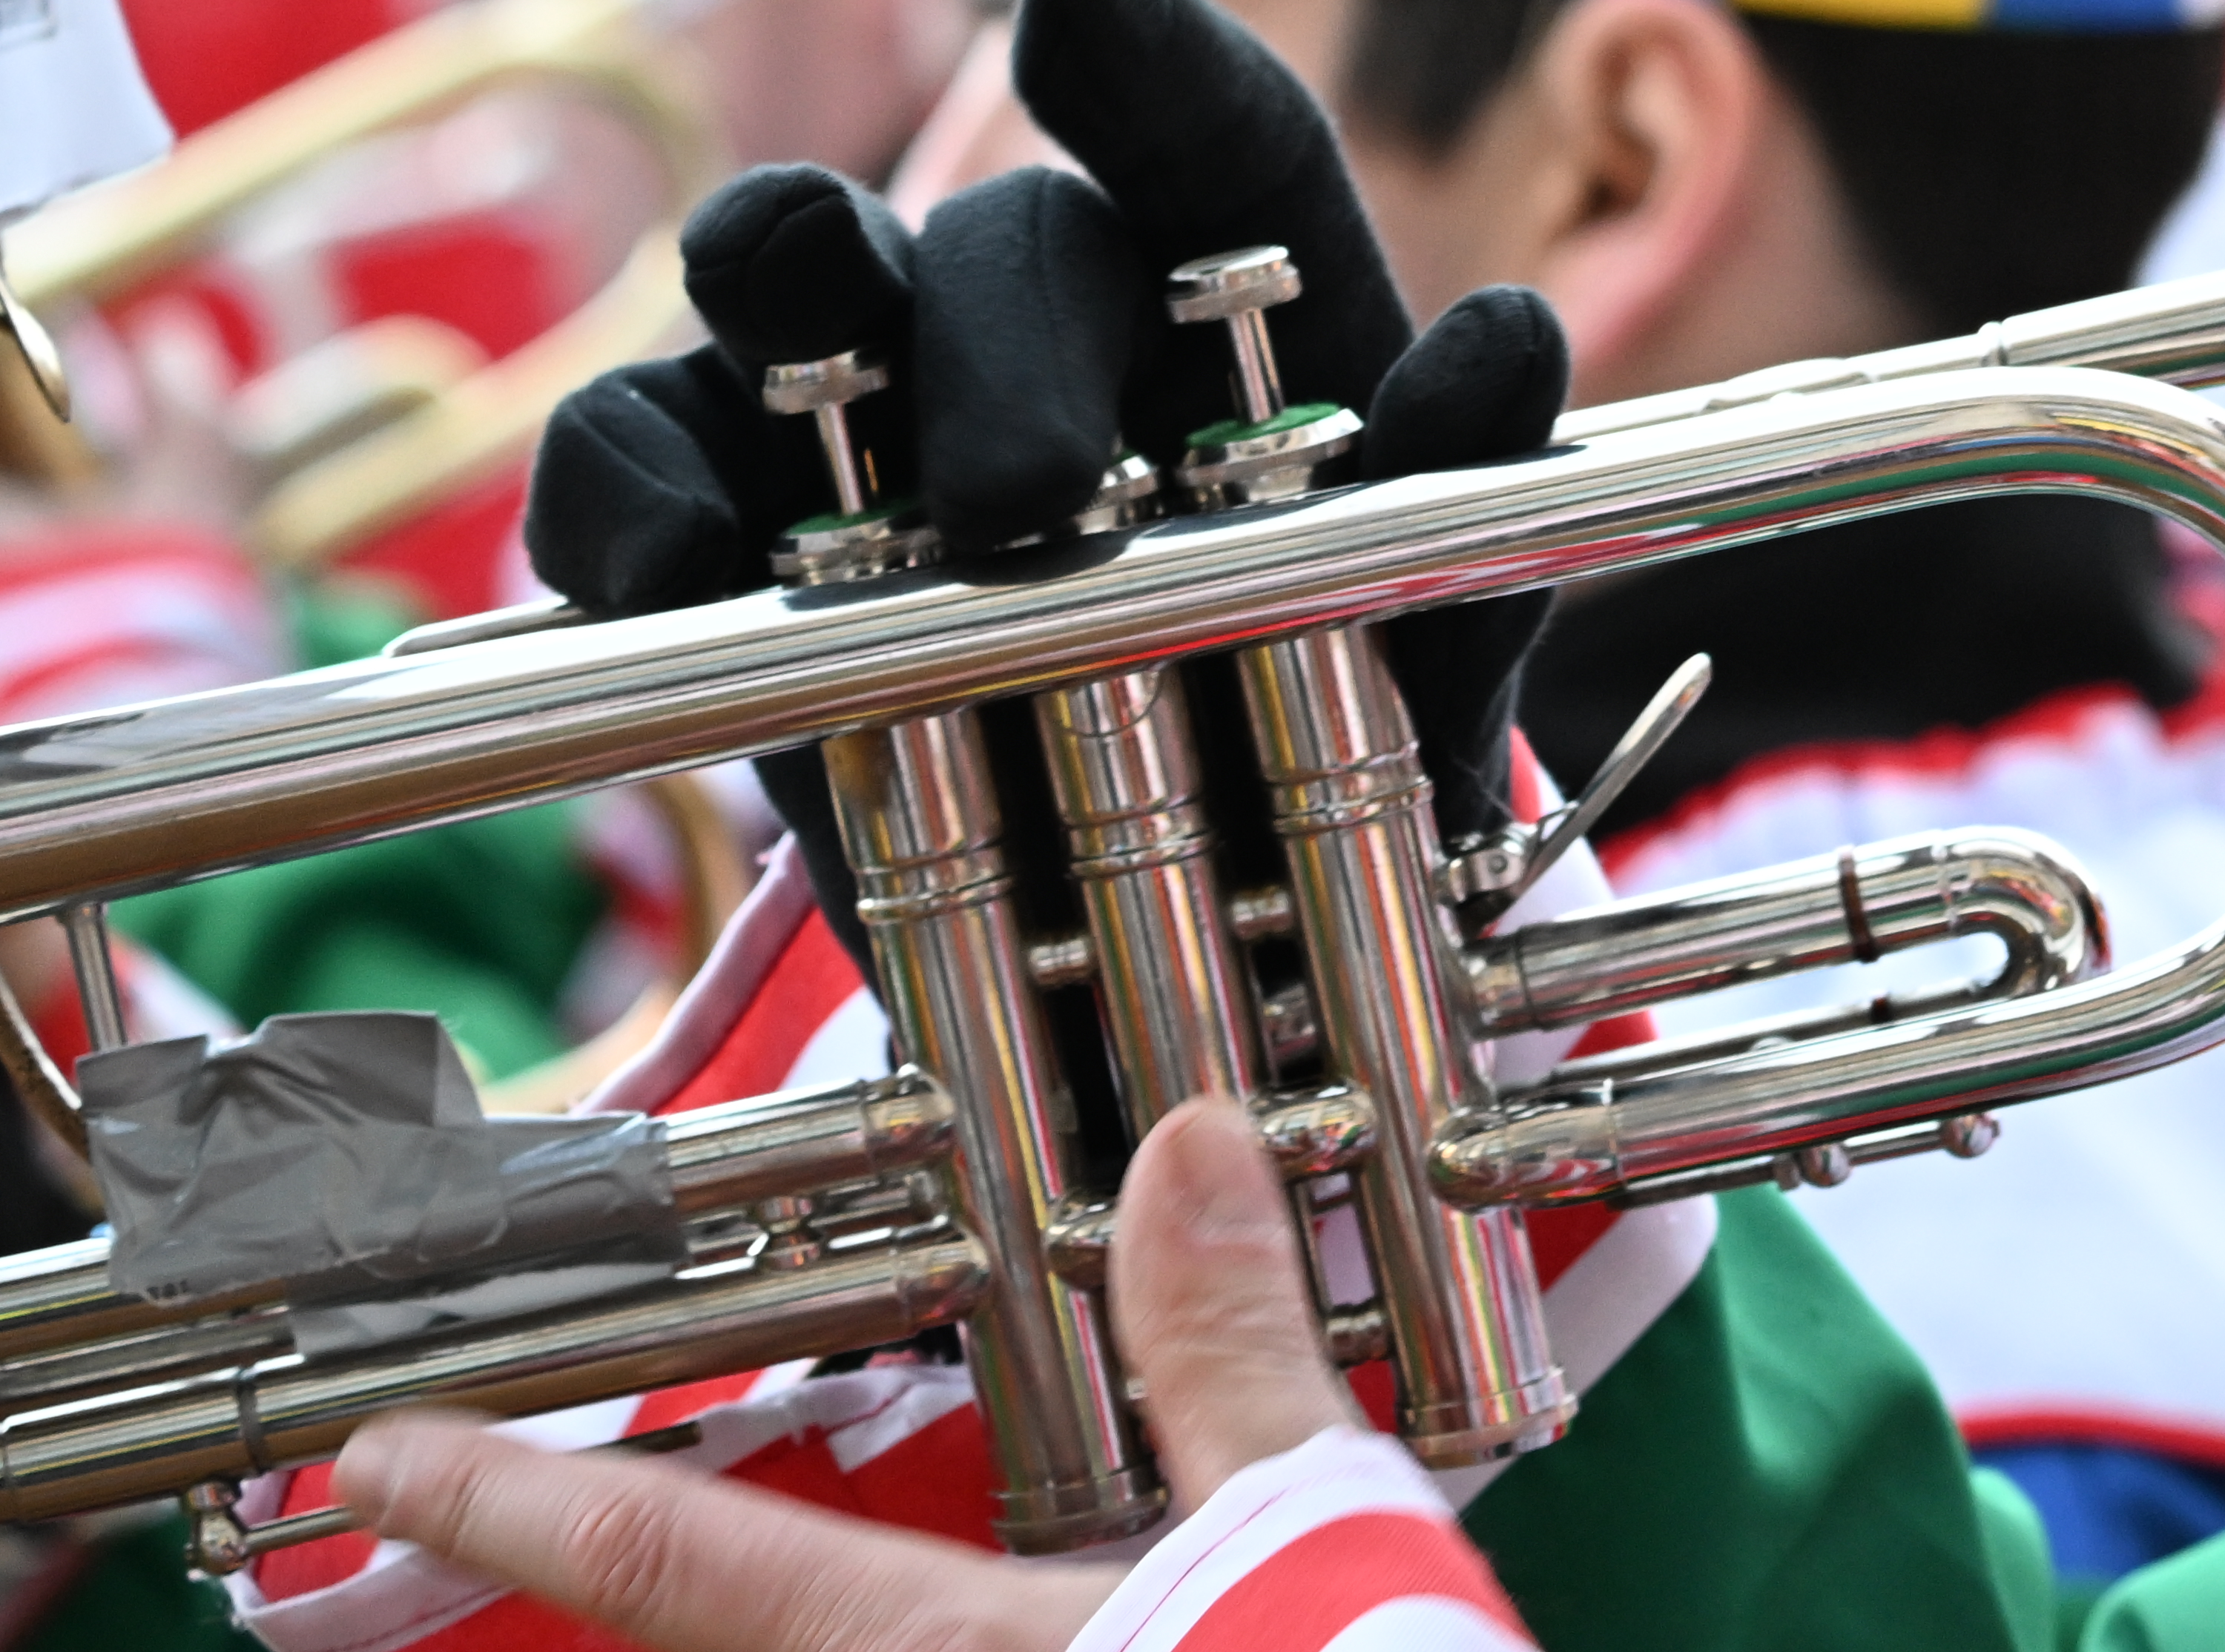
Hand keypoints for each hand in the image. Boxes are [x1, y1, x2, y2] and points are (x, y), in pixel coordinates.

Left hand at [328, 1100, 1361, 1651]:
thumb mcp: (1313, 1525)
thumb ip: (1230, 1349)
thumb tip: (1181, 1151)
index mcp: (941, 1648)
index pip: (675, 1564)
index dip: (512, 1503)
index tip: (380, 1458)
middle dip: (579, 1579)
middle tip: (484, 1509)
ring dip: (723, 1618)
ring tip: (676, 1558)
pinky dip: (823, 1637)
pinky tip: (884, 1611)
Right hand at [519, 0, 1568, 838]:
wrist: (1203, 913)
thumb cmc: (1328, 706)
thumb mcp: (1434, 621)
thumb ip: (1471, 488)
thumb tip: (1507, 335)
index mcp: (1248, 305)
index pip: (1221, 142)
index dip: (1153, 59)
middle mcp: (1052, 318)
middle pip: (1017, 239)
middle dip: (1010, 340)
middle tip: (1027, 492)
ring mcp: (870, 415)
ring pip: (799, 281)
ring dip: (783, 290)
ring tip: (793, 362)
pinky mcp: (730, 546)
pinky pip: (642, 458)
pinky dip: (633, 489)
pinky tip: (668, 554)